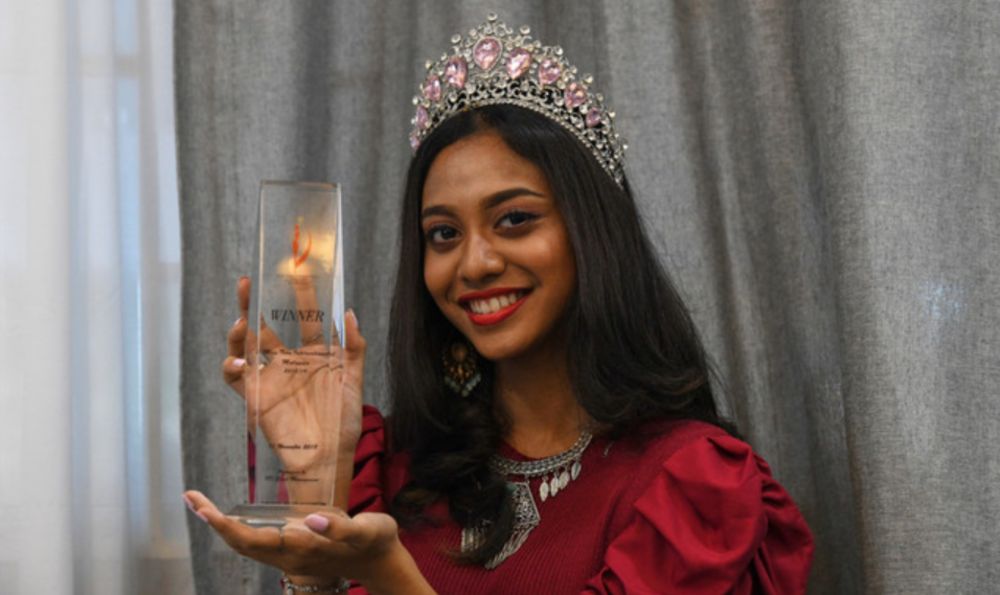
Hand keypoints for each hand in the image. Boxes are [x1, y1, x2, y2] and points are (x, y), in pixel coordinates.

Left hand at [183, 490, 399, 583]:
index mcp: (301, 549)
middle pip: (239, 543)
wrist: (381, 562)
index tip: (202, 507)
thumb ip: (338, 527)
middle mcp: (288, 556)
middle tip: (191, 497)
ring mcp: (289, 557)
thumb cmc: (374, 541)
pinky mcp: (292, 552)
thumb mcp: (365, 531)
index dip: (223, 524)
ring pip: (245, 545)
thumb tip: (309, 520)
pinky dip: (235, 529)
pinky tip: (229, 519)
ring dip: (220, 526)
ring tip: (201, 504)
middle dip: (212, 522)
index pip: (251, 539)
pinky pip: (255, 544)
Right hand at [222, 276, 365, 489]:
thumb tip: (348, 311)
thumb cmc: (344, 422)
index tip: (297, 268)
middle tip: (248, 282)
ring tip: (242, 322)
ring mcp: (270, 377)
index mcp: (315, 354)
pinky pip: (234, 376)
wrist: (328, 459)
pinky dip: (231, 364)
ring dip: (239, 331)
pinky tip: (240, 361)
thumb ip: (354, 348)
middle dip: (254, 302)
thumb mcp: (354, 381)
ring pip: (245, 345)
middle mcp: (289, 361)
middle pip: (267, 324)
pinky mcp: (255, 396)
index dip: (301, 293)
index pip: (305, 316)